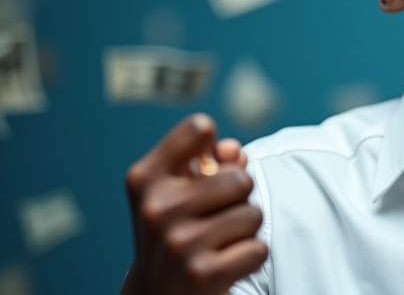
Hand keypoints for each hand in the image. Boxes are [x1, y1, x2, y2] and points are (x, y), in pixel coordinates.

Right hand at [120, 114, 267, 294]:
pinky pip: (258, 249)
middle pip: (240, 179)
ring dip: (246, 231)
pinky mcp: (203, 274)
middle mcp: (156, 209)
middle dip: (240, 199)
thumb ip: (211, 162)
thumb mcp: (182, 193)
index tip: (205, 166)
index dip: (214, 146)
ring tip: (219, 243)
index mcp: (145, 179)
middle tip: (216, 218)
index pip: (199, 128)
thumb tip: (234, 151)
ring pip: (253, 215)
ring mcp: (179, 243)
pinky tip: (225, 265)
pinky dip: (250, 258)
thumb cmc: (178, 231)